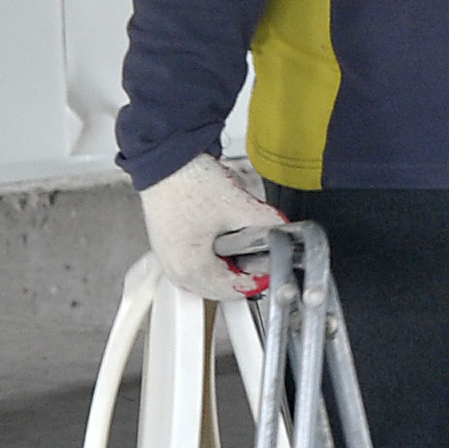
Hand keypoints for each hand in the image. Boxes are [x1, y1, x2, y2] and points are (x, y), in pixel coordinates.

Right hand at [141, 156, 282, 298]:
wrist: (166, 157)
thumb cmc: (187, 181)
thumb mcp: (237, 205)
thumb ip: (266, 223)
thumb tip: (283, 230)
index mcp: (190, 266)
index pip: (232, 290)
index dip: (257, 279)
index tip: (268, 266)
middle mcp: (174, 268)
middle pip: (216, 290)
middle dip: (239, 276)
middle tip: (257, 261)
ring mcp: (167, 256)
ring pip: (203, 278)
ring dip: (224, 268)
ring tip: (239, 249)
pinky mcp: (166, 243)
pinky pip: (192, 263)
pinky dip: (209, 258)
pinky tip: (220, 241)